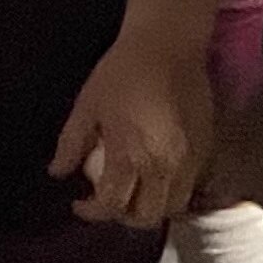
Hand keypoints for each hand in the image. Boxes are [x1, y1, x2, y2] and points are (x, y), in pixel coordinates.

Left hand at [51, 34, 212, 226]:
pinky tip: (155, 176)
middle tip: (108, 201)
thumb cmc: (121, 73)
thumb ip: (71, 144)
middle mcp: (164, 166)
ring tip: (133, 192)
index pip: (113, 205)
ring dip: (150, 207)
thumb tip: (56, 173)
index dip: (92, 212)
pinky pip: (189, 186)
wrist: (167, 45)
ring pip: (172, 207)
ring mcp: (190, 161)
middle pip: (147, 217)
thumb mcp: (87, 106)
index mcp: (131, 155)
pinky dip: (170, 191)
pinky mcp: (206, 150)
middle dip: (123, 217)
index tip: (79, 204)